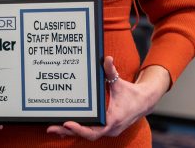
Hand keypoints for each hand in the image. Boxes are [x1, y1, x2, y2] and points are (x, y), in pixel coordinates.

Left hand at [46, 57, 169, 140]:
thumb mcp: (120, 83)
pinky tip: (63, 126)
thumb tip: (107, 58)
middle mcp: (109, 129)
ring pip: (86, 134)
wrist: (143, 103)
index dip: (80, 129)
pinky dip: (77, 129)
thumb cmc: (131, 93)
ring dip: (70, 132)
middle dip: (68, 132)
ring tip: (52, 128)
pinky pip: (89, 131)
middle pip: (86, 134)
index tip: (67, 123)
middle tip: (51, 128)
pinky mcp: (104, 128)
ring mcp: (107, 130)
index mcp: (113, 120)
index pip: (94, 130)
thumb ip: (112, 71)